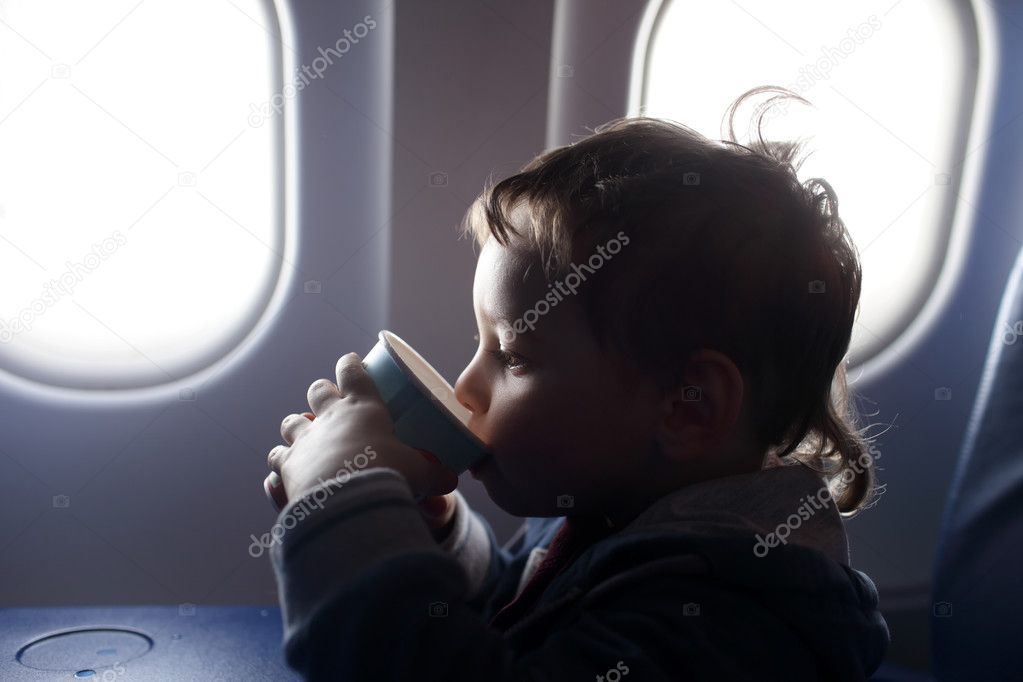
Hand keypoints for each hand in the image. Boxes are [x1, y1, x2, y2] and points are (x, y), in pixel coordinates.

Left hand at [266, 353, 458, 505]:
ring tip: (303, 433)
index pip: (353, 373)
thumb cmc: (388, 476)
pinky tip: (282, 468)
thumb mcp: (420, 473)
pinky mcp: (286, 464)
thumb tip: (451, 479)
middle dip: (322, 392)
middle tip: (329, 399)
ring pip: (292, 421)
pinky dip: (281, 459)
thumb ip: (434, 474)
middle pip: (318, 391)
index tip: (350, 361)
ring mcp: (304, 439)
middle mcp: (330, 417)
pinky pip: (276, 455)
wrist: (347, 501)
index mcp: (363, 408)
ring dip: (297, 425)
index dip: (351, 365)